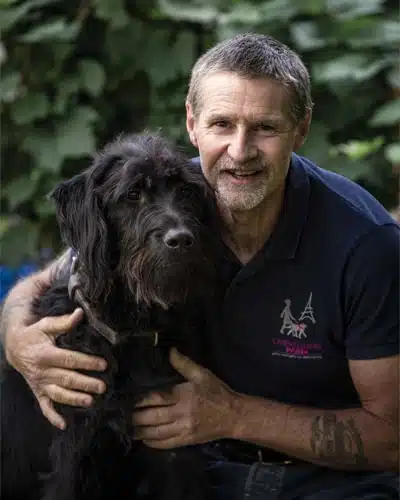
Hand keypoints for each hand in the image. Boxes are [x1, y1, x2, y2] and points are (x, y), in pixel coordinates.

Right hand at [5, 308, 106, 429]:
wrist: (15, 347)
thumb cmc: (34, 334)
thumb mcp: (46, 325)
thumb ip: (64, 322)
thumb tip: (80, 314)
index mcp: (45, 355)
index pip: (69, 359)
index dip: (87, 362)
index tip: (104, 364)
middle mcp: (42, 372)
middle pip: (66, 379)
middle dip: (85, 383)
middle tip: (103, 386)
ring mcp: (40, 384)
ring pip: (58, 394)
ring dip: (74, 399)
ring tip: (90, 402)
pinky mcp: (38, 392)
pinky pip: (44, 407)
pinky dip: (52, 417)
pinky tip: (64, 425)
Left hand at [132, 348, 239, 448]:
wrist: (234, 415)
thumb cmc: (217, 392)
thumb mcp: (202, 374)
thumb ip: (184, 363)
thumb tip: (170, 351)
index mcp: (183, 396)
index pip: (156, 398)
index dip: (140, 399)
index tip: (128, 398)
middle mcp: (181, 414)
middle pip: (152, 417)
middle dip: (135, 416)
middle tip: (122, 414)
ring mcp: (183, 430)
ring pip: (156, 433)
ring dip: (140, 431)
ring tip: (128, 427)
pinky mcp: (186, 441)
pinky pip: (166, 444)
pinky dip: (152, 443)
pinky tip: (144, 439)